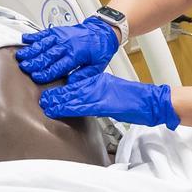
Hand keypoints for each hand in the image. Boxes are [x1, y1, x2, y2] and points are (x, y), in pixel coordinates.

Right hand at [17, 16, 119, 83]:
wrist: (103, 32)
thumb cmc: (99, 50)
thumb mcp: (97, 67)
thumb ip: (83, 76)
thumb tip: (70, 83)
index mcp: (77, 55)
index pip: (58, 66)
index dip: (46, 72)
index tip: (36, 77)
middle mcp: (67, 44)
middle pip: (48, 54)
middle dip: (35, 62)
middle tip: (24, 67)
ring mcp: (62, 36)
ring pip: (43, 43)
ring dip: (31, 50)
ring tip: (21, 56)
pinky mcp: (59, 31)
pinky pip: (44, 33)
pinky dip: (34, 36)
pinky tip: (25, 39)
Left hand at [39, 67, 179, 129]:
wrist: (149, 101)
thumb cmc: (133, 99)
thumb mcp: (112, 93)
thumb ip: (98, 94)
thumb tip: (85, 99)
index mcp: (100, 81)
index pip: (77, 84)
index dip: (62, 89)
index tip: (50, 93)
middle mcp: (97, 85)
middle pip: (72, 89)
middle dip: (57, 94)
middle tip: (43, 98)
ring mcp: (100, 93)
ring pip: (74, 96)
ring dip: (59, 101)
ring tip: (46, 104)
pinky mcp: (103, 103)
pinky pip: (83, 105)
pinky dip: (69, 107)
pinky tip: (60, 109)